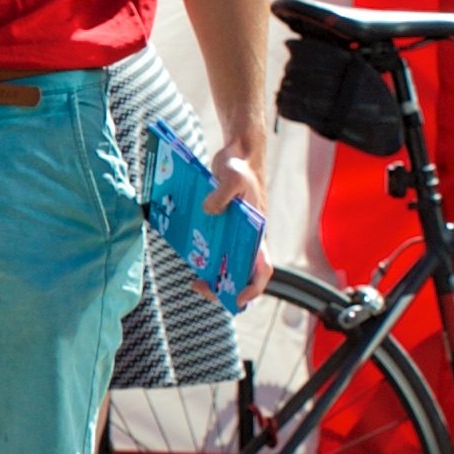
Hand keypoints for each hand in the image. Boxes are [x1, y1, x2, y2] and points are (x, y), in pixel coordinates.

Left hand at [203, 125, 273, 291]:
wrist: (238, 154)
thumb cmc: (241, 167)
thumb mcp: (232, 178)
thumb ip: (220, 195)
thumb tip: (208, 211)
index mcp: (257, 233)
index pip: (263, 269)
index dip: (253, 288)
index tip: (238, 299)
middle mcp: (248, 238)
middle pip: (241, 273)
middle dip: (224, 287)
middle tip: (201, 287)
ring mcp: (236, 233)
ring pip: (228, 263)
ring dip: (214, 276)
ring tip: (195, 280)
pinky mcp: (223, 225)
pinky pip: (216, 247)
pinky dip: (206, 256)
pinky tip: (190, 256)